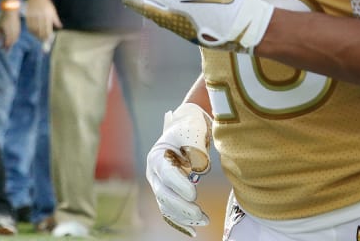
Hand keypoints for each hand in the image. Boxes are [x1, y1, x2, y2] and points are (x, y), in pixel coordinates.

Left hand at [0, 7, 20, 49]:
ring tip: (7, 45)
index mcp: (8, 34)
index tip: (0, 49)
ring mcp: (17, 31)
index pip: (7, 44)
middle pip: (11, 43)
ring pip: (15, 40)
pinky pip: (17, 36)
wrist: (11, 9)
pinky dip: (14, 39)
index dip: (4, 48)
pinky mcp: (18, 28)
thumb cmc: (2, 17)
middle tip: (4, 50)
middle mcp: (14, 34)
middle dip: (8, 47)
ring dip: (11, 43)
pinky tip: (11, 39)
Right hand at [24, 0, 60, 42]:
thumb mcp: (53, 10)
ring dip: (36, 35)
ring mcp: (33, 16)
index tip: (48, 39)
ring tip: (38, 37)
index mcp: (47, 15)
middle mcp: (40, 16)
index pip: (47, 28)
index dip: (47, 35)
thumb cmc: (46, 3)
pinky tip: (33, 32)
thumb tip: (60, 27)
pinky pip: (28, 25)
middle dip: (41, 37)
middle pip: (40, 30)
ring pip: (34, 29)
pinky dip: (30, 30)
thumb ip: (56, 19)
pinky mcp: (28, 15)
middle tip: (43, 40)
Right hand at [147, 102, 212, 236]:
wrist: (187, 129)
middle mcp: (154, 173)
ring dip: (183, 217)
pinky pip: (170, 212)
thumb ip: (195, 146)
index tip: (194, 193)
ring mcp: (159, 185)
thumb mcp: (192, 129)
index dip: (178, 184)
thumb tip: (199, 168)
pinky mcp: (167, 194)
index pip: (165, 174)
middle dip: (182, 207)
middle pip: (163, 194)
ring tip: (205, 220)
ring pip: (166, 206)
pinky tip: (193, 231)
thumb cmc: (190, 128)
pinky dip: (180, 222)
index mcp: (157, 156)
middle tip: (202, 215)